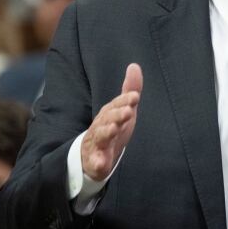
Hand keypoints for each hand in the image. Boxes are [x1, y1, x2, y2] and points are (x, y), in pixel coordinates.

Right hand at [81, 63, 143, 180]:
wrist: (92, 155)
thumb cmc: (111, 128)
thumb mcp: (123, 109)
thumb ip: (129, 90)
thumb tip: (134, 65)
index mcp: (108, 114)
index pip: (116, 105)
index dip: (125, 100)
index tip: (135, 96)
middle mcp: (101, 126)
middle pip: (107, 119)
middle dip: (117, 115)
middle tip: (128, 111)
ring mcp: (97, 143)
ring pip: (100, 137)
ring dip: (106, 132)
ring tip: (114, 129)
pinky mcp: (95, 161)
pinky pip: (95, 162)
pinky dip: (97, 162)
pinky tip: (102, 163)